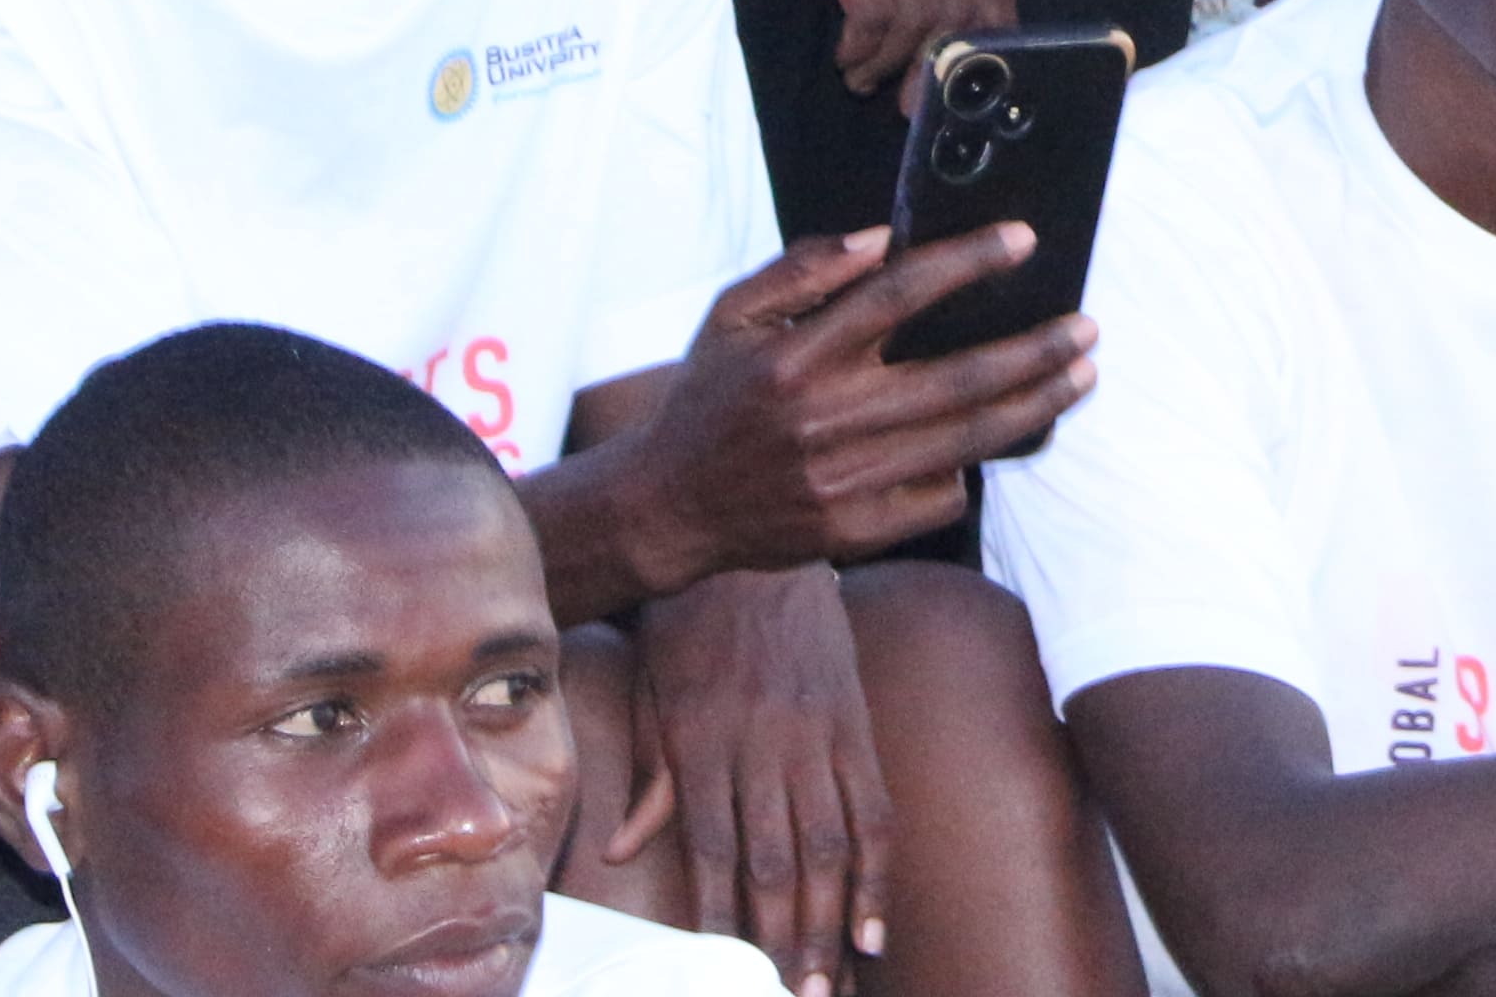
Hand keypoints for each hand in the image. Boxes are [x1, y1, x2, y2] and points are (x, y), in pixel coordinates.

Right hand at [619, 229, 1098, 579]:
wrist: (669, 507)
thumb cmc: (709, 399)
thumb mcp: (732, 315)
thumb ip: (804, 269)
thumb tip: (883, 238)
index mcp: (797, 356)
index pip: (900, 295)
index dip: (967, 262)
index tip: (1022, 240)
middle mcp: (825, 419)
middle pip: (956, 377)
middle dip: (1034, 350)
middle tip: (1086, 327)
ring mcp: (843, 480)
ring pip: (964, 440)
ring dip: (1033, 407)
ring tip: (1080, 376)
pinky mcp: (854, 530)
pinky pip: (938, 494)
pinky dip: (971, 466)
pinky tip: (998, 441)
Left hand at [624, 568, 893, 996]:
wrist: (755, 542)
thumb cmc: (691, 623)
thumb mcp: (652, 694)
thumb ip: (648, 778)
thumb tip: (618, 852)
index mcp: (703, 744)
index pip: (715, 852)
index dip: (723, 921)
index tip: (726, 972)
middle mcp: (762, 746)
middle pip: (778, 862)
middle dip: (784, 942)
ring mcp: (816, 734)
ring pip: (829, 846)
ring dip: (832, 924)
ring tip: (831, 983)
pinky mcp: (854, 720)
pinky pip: (873, 806)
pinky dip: (877, 871)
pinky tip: (874, 926)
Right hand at [797, 0, 1021, 103]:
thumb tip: (952, 30)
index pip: (998, 15)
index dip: (983, 58)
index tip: (964, 89)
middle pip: (954, 35)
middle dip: (929, 78)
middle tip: (906, 106)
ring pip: (909, 36)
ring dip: (882, 66)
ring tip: (861, 78)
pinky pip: (869, 27)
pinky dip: (857, 50)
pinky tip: (845, 54)